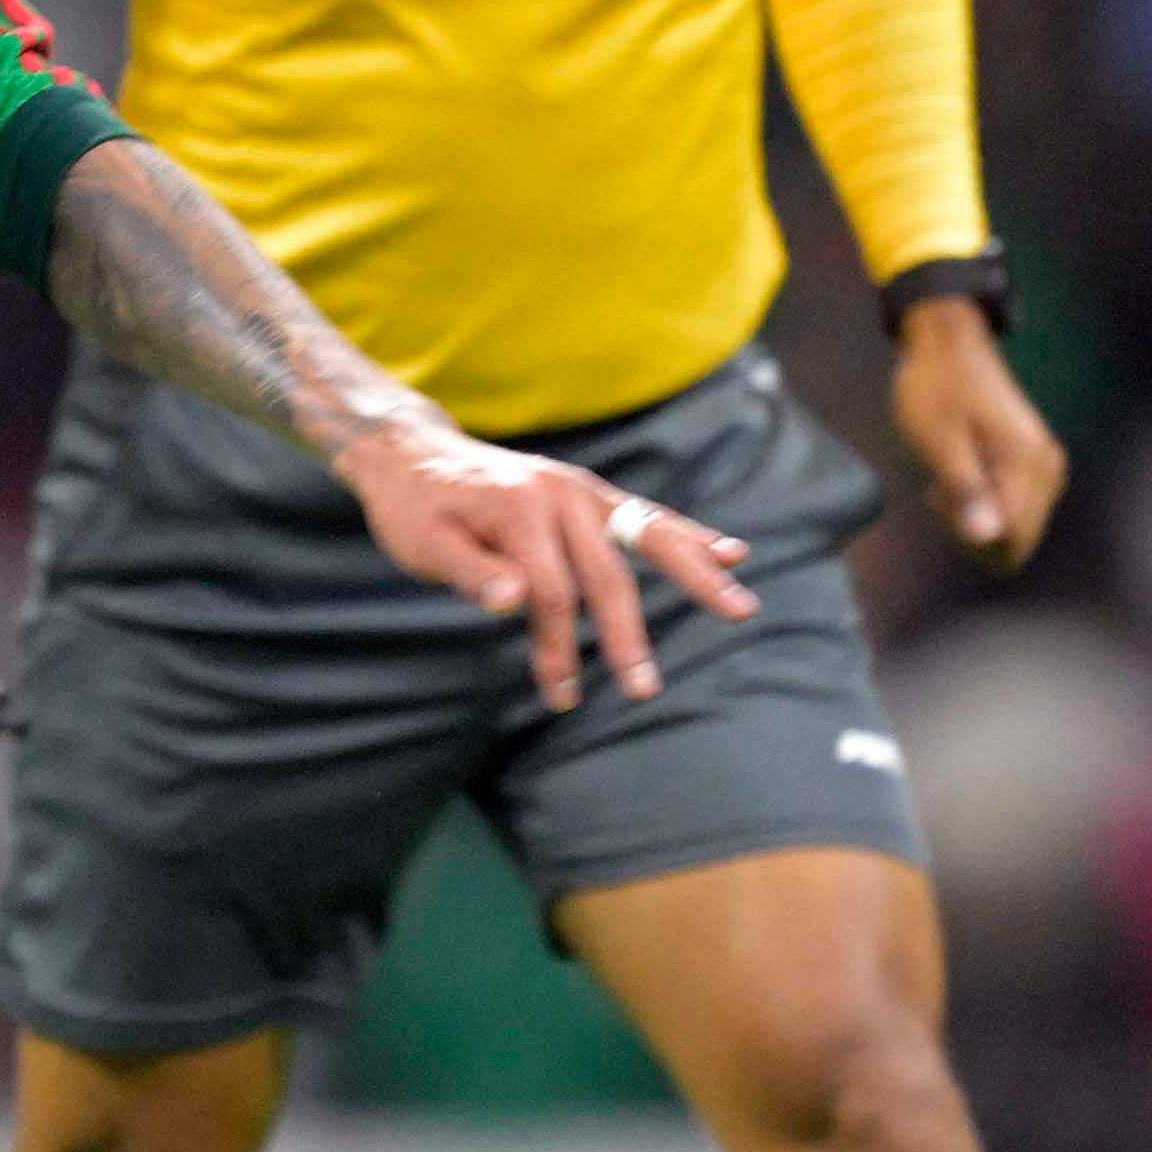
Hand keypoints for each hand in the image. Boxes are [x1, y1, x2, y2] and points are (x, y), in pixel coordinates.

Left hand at [331, 414, 754, 711]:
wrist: (411, 456)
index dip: (556, 648)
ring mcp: (581, 492)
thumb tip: (514, 603)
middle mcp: (560, 495)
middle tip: (644, 689)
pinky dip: (689, 535)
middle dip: (627, 636)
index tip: (558, 695)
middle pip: (607, 574)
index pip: (550, 593)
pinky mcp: (590, 496)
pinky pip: (647, 517)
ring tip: (740, 607)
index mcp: (519, 509)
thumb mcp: (422, 543)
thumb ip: (470, 572)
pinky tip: (731, 553)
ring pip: (648, 537)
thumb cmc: (412, 509)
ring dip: (696, 574)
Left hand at [890, 295, 1062, 571]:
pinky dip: (980, 495)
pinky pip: (1010, 502)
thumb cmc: (935, 387)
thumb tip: (987, 539)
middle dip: (972, 524)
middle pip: (1013, 539)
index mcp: (1029, 467)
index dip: (970, 538)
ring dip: (973, 508)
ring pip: (1010, 523)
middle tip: (942, 483)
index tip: (944, 499)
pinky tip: (959, 469)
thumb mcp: (938, 441)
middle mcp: (1048, 470)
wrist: (947, 344)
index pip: (1013, 544)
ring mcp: (1043, 465)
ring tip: (948, 470)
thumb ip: (966, 490)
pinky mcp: (1032, 461)